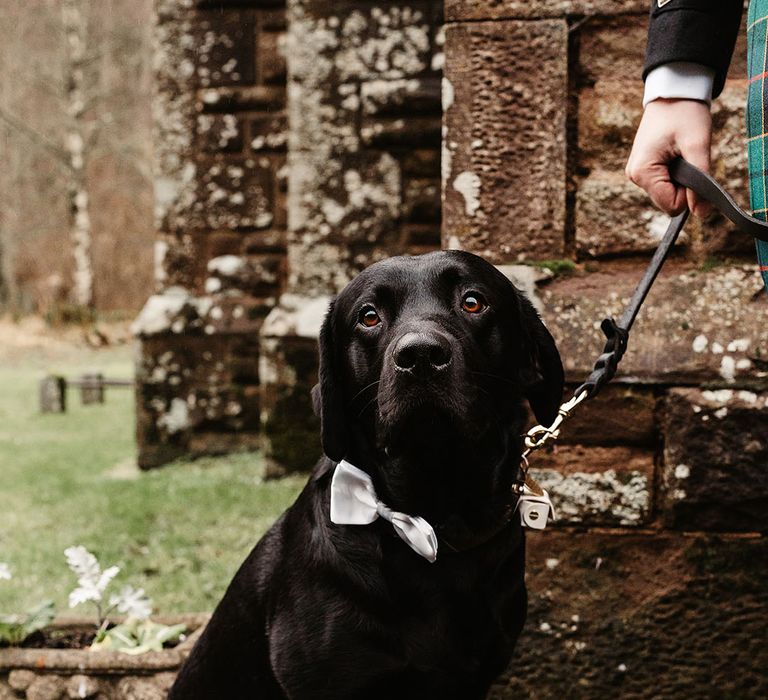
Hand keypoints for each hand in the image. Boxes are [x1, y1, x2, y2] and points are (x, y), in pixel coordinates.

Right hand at [625, 98, 711, 216]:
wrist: (674, 92)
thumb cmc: (685, 113)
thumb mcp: (698, 146)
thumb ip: (700, 182)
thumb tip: (701, 214)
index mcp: (642, 172)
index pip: (671, 205)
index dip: (689, 193)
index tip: (694, 167)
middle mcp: (634, 176)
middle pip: (667, 200)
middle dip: (684, 184)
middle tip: (687, 155)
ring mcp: (636, 172)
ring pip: (666, 192)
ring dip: (680, 178)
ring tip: (680, 151)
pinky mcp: (641, 168)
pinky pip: (662, 183)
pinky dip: (674, 173)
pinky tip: (674, 153)